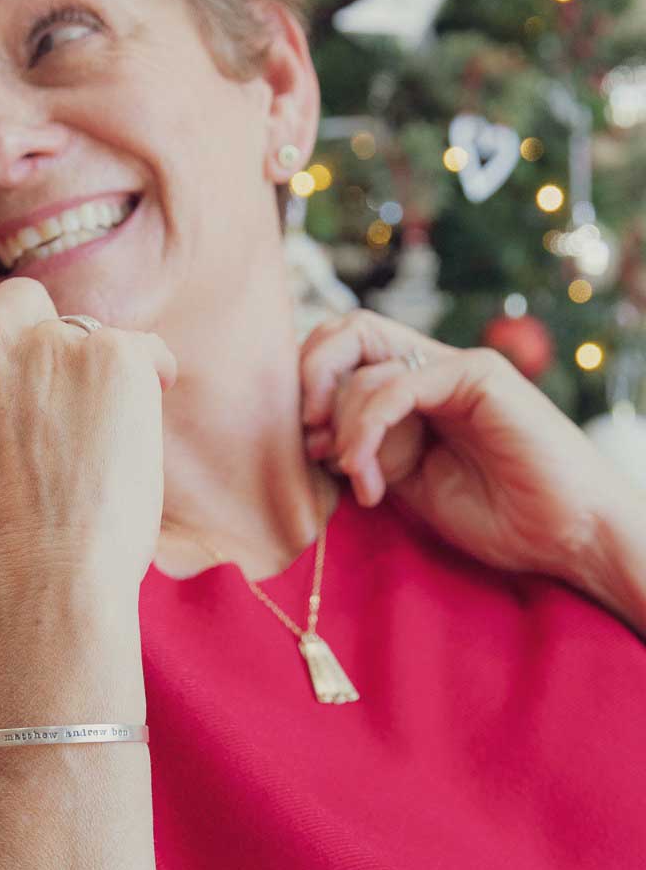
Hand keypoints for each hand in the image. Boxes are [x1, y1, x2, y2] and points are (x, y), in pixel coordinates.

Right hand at [0, 266, 177, 581]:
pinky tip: (140, 421)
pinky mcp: (113, 351)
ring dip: (96, 364)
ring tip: (101, 431)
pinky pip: (143, 346)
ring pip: (84, 324)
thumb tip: (31, 357)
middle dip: (44, 331)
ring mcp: (50, 342)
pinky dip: (151, 375)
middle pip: (19, 296)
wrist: (54, 562)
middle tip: (61, 398)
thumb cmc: (15, 525)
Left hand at [300, 310, 626, 583]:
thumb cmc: (493, 515)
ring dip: (344, 427)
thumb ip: (363, 447)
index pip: (339, 352)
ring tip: (358, 477)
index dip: (307, 385)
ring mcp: (455, 367)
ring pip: (364, 363)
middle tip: (312, 439)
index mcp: (410, 387)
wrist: (563, 537)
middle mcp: (430, 367)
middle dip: (310, 381)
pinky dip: (367, 428)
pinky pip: (397, 384)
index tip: (305, 442)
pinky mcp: (478, 375)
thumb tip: (309, 429)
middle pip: (344, 332)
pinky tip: (369, 473)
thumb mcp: (403, 481)